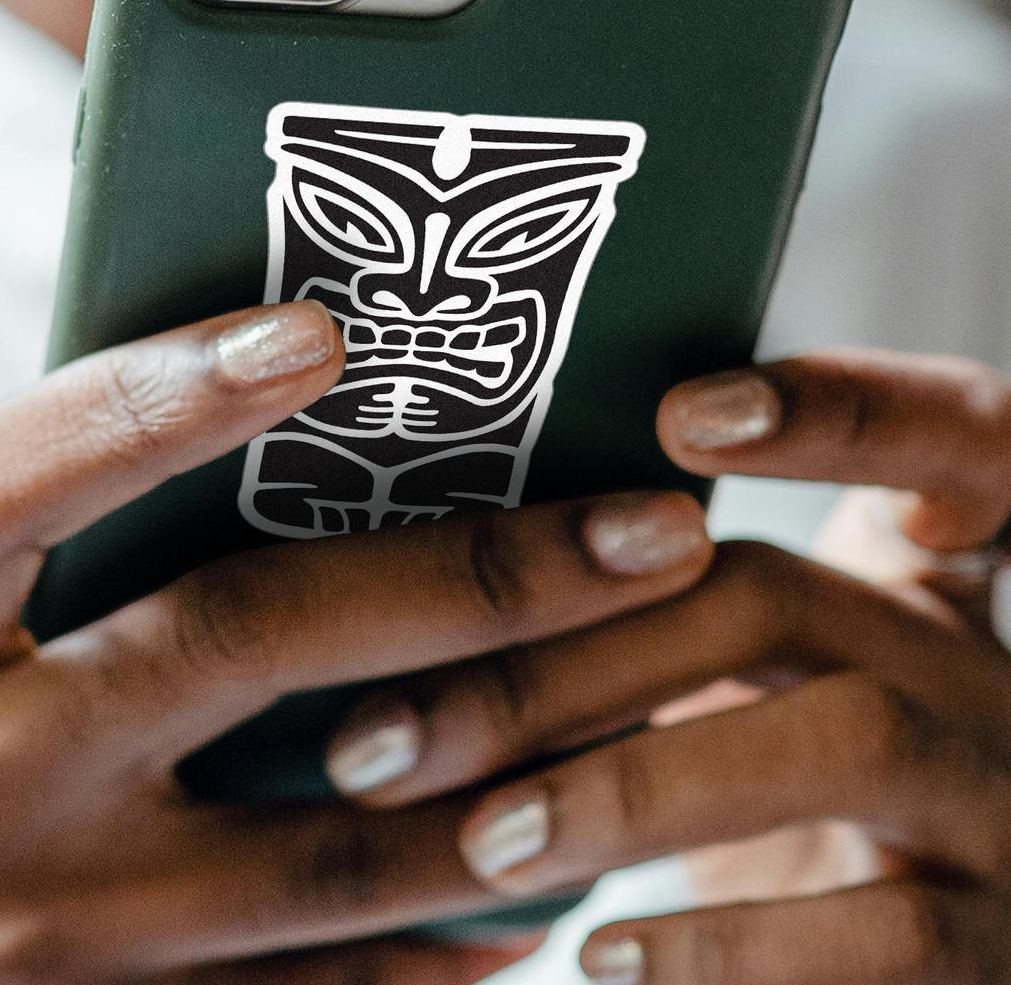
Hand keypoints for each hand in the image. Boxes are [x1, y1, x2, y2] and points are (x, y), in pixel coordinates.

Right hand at [0, 299, 713, 983]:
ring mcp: (25, 953)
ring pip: (328, 848)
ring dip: (519, 770)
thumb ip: (64, 557)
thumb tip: (287, 442)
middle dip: (477, 578)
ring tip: (665, 688)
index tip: (325, 330)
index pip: (5, 478)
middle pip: (241, 640)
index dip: (157, 393)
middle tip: (655, 528)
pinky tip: (545, 877)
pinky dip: (445, 936)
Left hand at [322, 350, 1010, 984]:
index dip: (840, 406)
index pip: (945, 433)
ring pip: (842, 739)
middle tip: (386, 734)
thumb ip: (658, 617)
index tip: (682, 414)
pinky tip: (600, 958)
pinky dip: (726, 947)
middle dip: (572, 654)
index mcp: (915, 579)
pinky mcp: (999, 946)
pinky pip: (886, 936)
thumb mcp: (758, 685)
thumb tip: (428, 588)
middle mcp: (967, 663)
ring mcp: (1000, 799)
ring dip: (636, 786)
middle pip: (778, 595)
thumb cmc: (788, 784)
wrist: (931, 959)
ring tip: (482, 841)